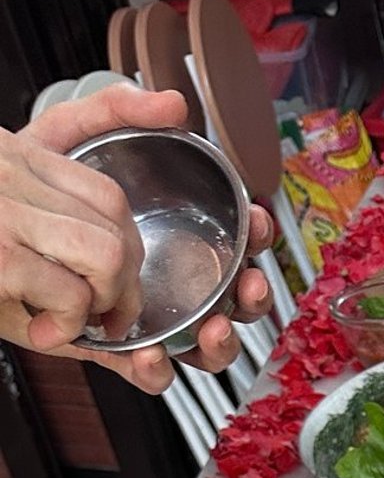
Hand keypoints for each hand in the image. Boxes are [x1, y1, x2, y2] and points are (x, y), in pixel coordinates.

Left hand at [1, 85, 274, 394]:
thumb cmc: (30, 187)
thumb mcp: (69, 136)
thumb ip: (117, 112)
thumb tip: (174, 105)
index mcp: (174, 236)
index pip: (231, 241)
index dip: (254, 236)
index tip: (257, 223)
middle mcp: (171, 282)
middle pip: (232, 300)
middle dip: (250, 297)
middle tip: (247, 286)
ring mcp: (149, 319)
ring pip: (203, 344)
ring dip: (218, 343)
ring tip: (211, 330)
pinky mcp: (117, 351)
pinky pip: (150, 372)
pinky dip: (156, 371)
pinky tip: (150, 355)